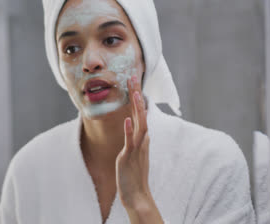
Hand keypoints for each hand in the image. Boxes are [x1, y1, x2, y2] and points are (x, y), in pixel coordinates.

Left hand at [115, 75, 163, 222]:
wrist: (137, 194)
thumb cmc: (134, 173)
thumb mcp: (135, 151)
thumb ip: (136, 138)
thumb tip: (137, 125)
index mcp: (142, 137)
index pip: (140, 112)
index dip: (137, 97)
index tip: (133, 80)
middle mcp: (142, 139)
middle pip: (141, 113)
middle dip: (137, 95)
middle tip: (133, 76)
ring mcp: (137, 147)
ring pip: (140, 123)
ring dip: (138, 108)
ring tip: (135, 92)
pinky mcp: (129, 157)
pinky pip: (130, 142)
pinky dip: (129, 130)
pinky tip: (127, 119)